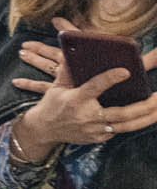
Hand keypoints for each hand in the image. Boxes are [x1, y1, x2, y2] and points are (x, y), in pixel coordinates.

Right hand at [10, 38, 156, 149]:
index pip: (95, 87)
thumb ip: (67, 70)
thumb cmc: (52, 104)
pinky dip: (134, 123)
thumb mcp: (56, 86)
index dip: (110, 79)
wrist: (43, 130)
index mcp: (76, 99)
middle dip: (143, 106)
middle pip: (121, 113)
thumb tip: (73, 51)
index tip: (126, 71)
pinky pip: (119, 130)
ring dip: (147, 117)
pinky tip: (145, 116)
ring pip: (126, 126)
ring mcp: (93, 129)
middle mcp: (86, 116)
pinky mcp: (98, 138)